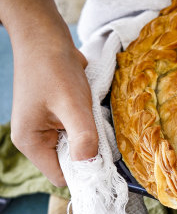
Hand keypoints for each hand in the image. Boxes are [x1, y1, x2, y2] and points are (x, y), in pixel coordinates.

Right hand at [10, 29, 97, 185]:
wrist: (46, 38)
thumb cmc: (54, 69)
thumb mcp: (73, 104)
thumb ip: (83, 136)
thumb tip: (91, 164)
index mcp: (32, 142)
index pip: (61, 176)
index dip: (85, 173)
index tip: (107, 164)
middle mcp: (37, 139)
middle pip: (71, 162)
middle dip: (91, 153)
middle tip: (107, 137)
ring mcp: (47, 127)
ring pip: (77, 145)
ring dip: (93, 136)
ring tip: (99, 119)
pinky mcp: (58, 116)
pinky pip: (79, 130)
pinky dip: (91, 124)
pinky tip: (96, 111)